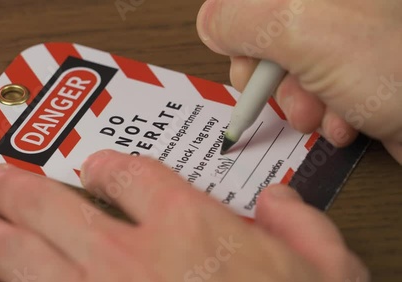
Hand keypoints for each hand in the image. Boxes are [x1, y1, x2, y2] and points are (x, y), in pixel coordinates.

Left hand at [0, 150, 367, 281]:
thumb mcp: (323, 270)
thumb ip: (299, 223)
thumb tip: (280, 200)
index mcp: (191, 229)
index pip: (132, 174)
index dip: (107, 164)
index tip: (96, 165)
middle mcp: (136, 260)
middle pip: (55, 206)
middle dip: (18, 190)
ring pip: (24, 255)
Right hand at [197, 0, 401, 162]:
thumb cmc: (398, 64)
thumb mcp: (302, 30)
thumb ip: (240, 19)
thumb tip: (212, 27)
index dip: (237, 28)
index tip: (244, 60)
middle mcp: (327, 6)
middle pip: (263, 32)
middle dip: (269, 74)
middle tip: (280, 92)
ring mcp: (343, 35)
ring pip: (288, 66)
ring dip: (297, 99)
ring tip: (320, 113)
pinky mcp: (354, 68)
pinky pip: (316, 86)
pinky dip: (324, 109)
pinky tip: (344, 119)